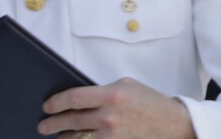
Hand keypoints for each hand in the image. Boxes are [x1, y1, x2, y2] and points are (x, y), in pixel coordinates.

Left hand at [38, 77, 195, 137]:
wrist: (178, 126)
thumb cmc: (152, 103)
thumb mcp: (126, 85)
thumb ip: (102, 90)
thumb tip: (80, 98)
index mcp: (111, 95)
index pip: (74, 98)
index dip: (56, 103)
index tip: (47, 106)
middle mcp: (110, 117)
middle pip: (73, 121)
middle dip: (54, 123)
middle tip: (43, 125)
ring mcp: (114, 136)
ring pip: (80, 138)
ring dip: (65, 138)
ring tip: (57, 136)